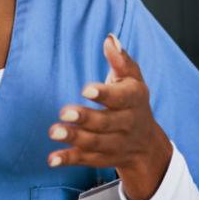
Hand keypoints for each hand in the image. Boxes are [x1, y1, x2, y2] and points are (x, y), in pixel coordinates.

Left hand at [48, 35, 173, 199]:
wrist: (146, 145)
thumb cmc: (133, 102)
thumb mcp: (133, 80)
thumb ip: (121, 60)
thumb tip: (110, 39)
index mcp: (134, 100)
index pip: (121, 98)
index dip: (104, 94)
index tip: (86, 89)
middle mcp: (127, 124)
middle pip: (106, 123)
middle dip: (85, 118)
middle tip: (64, 112)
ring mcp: (115, 144)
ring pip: (95, 143)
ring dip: (74, 138)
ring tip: (54, 131)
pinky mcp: (102, 158)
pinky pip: (85, 160)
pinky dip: (68, 159)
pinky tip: (52, 158)